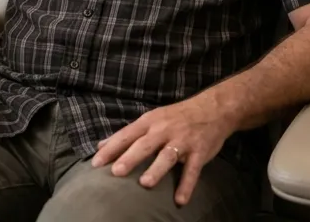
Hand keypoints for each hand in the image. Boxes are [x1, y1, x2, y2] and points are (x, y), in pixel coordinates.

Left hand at [90, 95, 235, 205]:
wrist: (213, 108)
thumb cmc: (175, 117)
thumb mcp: (150, 119)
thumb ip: (127, 134)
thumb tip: (100, 145)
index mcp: (149, 122)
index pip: (126, 135)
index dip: (110, 149)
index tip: (95, 163)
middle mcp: (164, 130)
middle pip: (144, 144)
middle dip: (130, 158)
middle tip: (116, 172)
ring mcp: (182, 141)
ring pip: (167, 156)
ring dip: (156, 169)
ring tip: (145, 184)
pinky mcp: (200, 152)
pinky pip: (192, 170)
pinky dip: (186, 185)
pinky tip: (179, 200)